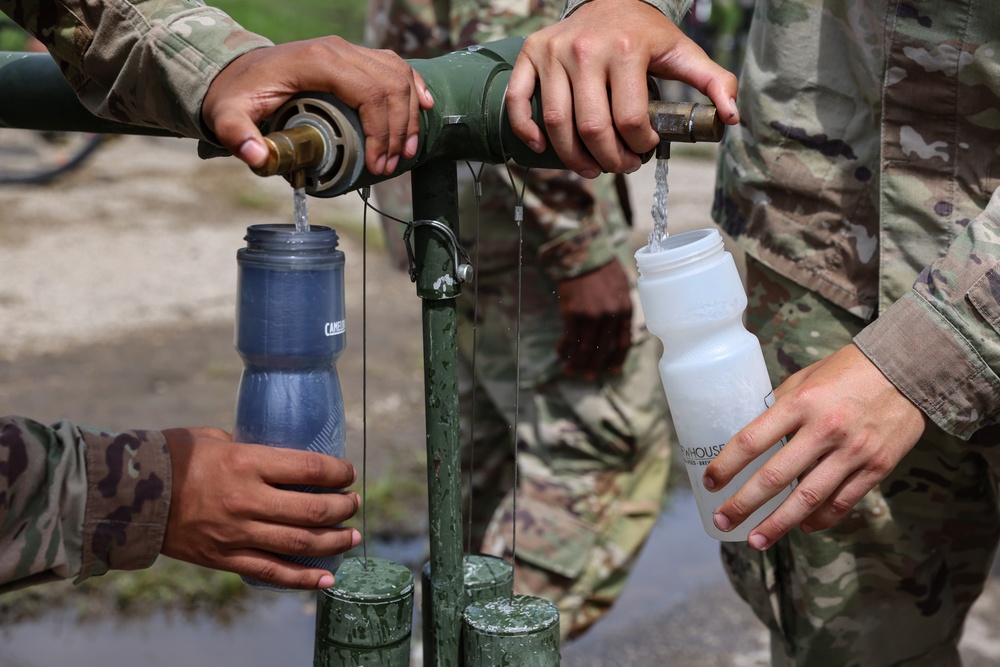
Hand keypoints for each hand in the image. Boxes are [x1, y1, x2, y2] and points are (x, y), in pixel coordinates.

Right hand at [160, 427, 360, 589]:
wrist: (126, 494)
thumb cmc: (172, 456)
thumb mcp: (214, 439)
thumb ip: (249, 449)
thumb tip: (277, 456)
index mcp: (246, 462)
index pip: (309, 468)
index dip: (338, 472)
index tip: (348, 473)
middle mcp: (246, 499)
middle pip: (312, 510)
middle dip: (343, 508)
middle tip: (354, 504)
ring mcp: (236, 533)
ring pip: (299, 543)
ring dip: (333, 541)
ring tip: (352, 536)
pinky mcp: (224, 558)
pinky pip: (271, 572)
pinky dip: (303, 578)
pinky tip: (327, 578)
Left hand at [202, 37, 434, 175]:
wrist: (236, 72)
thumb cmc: (236, 95)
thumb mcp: (227, 117)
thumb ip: (238, 136)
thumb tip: (257, 157)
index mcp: (317, 62)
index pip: (369, 93)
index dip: (382, 132)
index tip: (379, 165)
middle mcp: (339, 50)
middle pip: (390, 86)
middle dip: (399, 130)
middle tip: (391, 165)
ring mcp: (349, 50)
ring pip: (398, 75)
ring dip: (409, 114)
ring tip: (406, 151)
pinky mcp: (354, 57)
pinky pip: (394, 65)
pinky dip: (413, 86)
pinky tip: (425, 107)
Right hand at [506, 0, 739, 176]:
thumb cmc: (645, 33)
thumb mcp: (683, 52)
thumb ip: (714, 82)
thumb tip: (730, 117)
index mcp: (626, 49)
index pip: (629, 119)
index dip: (639, 147)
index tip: (645, 149)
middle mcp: (585, 50)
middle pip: (592, 128)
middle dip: (610, 160)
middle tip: (621, 167)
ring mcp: (554, 52)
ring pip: (557, 123)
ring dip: (574, 158)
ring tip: (592, 168)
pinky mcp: (531, 54)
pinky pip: (519, 101)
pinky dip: (526, 130)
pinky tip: (542, 148)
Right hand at [556, 260, 632, 378]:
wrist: (584, 253)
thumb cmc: (603, 267)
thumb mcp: (622, 287)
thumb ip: (621, 308)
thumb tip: (620, 329)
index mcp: (625, 310)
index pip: (624, 343)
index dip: (617, 359)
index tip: (612, 371)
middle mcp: (609, 317)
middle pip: (603, 349)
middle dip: (594, 365)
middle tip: (588, 377)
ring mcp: (591, 316)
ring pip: (585, 347)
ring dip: (577, 362)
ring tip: (571, 372)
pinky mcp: (573, 314)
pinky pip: (568, 337)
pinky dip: (564, 348)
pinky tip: (560, 354)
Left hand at [703, 344, 927, 549]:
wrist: (908, 369)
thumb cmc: (848, 370)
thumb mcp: (806, 378)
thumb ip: (780, 406)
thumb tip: (752, 434)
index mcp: (800, 403)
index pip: (752, 440)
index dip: (726, 465)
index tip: (710, 482)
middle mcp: (824, 429)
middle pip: (775, 477)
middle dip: (744, 504)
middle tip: (723, 520)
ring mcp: (852, 451)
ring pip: (808, 499)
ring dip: (779, 524)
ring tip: (757, 541)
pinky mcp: (877, 467)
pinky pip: (842, 502)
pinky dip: (820, 518)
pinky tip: (802, 526)